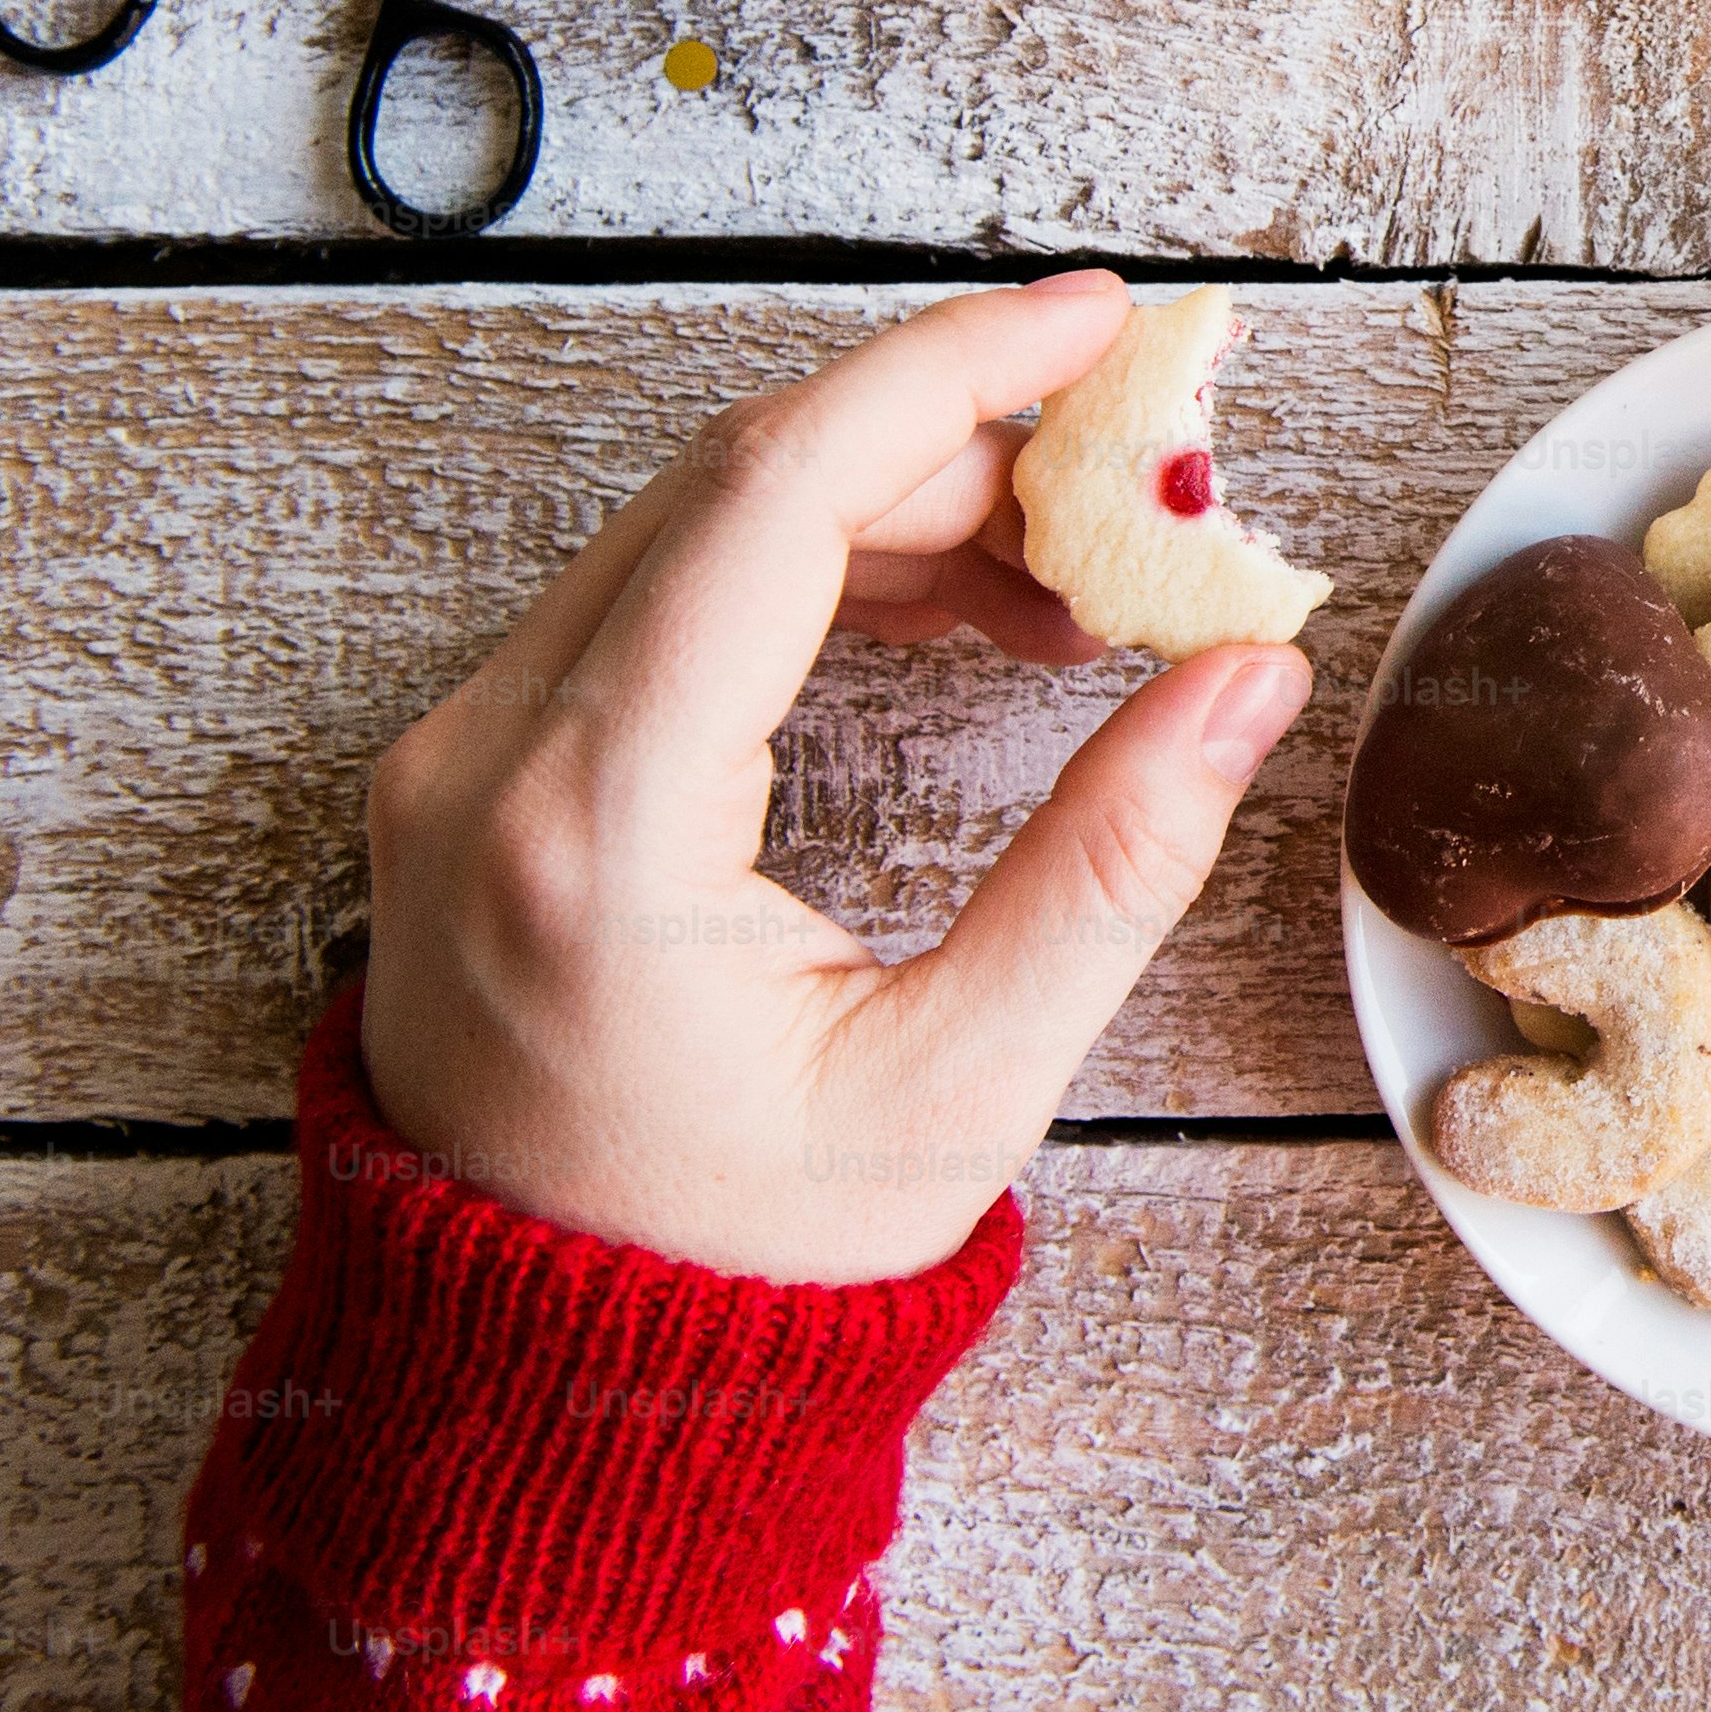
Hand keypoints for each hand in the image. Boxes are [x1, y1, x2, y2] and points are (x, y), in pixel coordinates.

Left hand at [358, 274, 1313, 1283]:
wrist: (542, 1388)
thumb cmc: (742, 1268)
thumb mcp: (961, 1084)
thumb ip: (1113, 865)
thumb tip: (1251, 673)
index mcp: (589, 828)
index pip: (769, 501)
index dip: (945, 379)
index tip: (1094, 323)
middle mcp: (486, 761)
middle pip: (736, 489)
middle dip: (958, 448)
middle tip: (1141, 486)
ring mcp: (459, 760)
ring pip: (696, 527)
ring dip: (899, 510)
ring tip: (1080, 584)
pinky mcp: (477, 775)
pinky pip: (658, 598)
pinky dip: (817, 571)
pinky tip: (963, 614)